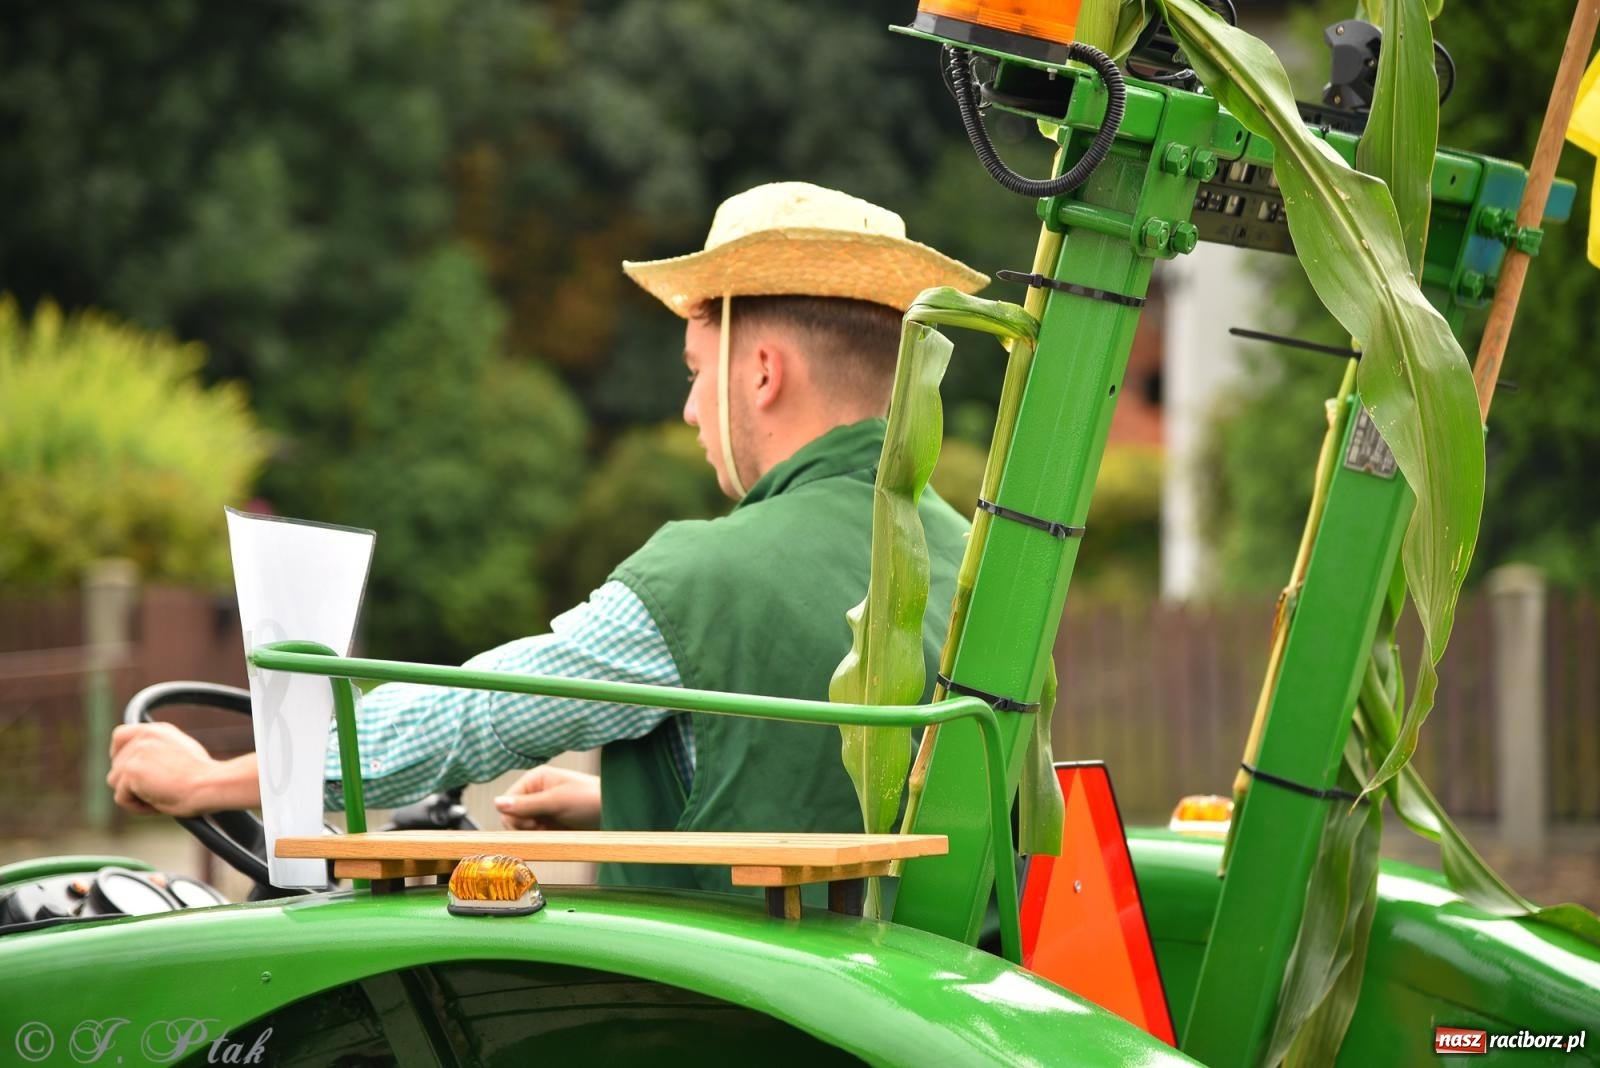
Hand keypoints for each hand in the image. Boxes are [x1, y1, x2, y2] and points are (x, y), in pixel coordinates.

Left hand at [107, 723, 259, 816]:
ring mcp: (135, 753)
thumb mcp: (181, 754)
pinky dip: (136, 807)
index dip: (118, 754)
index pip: (120, 735)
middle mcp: (144, 737)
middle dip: (130, 782)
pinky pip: (121, 798)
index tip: (127, 770)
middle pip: (116, 765)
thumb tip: (145, 767)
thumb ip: (159, 752)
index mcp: (157, 730)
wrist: (209, 784)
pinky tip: (156, 806)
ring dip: (133, 795)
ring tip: (158, 799)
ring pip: (115, 782)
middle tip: (156, 792)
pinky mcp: (130, 771)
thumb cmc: (204, 776)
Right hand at [494, 765, 601, 830]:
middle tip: (543, 826)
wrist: (615, 810)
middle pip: (512, 816)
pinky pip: (536, 833)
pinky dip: (542, 836)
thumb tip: (496, 803)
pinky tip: (555, 834)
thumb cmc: (590, 799)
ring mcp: (543, 808)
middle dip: (525, 826)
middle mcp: (536, 792)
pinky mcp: (551, 822)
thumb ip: (526, 804)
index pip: (507, 801)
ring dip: (534, 832)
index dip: (516, 816)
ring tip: (552, 829)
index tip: (534, 822)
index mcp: (535, 779)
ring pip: (523, 827)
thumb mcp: (557, 801)